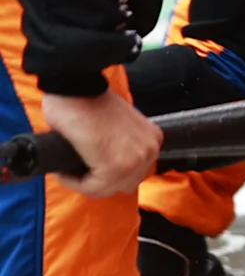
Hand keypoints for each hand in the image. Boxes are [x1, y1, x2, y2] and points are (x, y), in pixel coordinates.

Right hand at [42, 87, 157, 199]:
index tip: (83, 167)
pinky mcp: (118, 165)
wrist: (76, 88)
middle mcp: (149, 149)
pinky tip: (64, 170)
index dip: (101, 173)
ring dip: (84, 181)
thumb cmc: (86, 101)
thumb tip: (100, 163)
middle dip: (95, 179)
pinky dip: (74, 182)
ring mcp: (137, 158)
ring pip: (107, 188)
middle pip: (122, 183)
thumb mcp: (114, 127)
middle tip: (74, 170)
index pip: (131, 172)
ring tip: (69, 169)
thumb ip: (116, 144)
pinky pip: (94, 187)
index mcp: (150, 138)